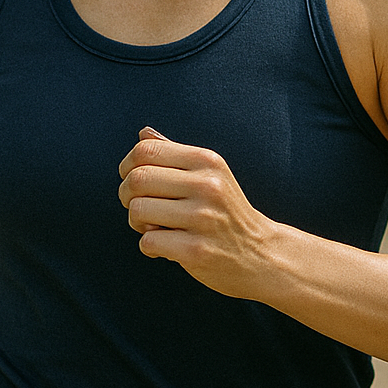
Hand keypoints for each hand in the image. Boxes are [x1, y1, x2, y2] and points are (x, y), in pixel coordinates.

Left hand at [118, 127, 276, 298]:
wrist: (261, 253)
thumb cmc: (225, 212)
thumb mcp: (210, 175)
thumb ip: (175, 155)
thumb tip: (143, 135)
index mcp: (207, 161)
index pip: (146, 151)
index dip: (128, 167)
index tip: (132, 181)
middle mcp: (207, 185)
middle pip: (137, 179)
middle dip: (127, 195)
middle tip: (137, 208)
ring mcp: (203, 218)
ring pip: (138, 211)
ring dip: (136, 223)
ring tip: (153, 228)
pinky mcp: (196, 250)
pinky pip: (148, 241)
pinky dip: (149, 247)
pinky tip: (167, 248)